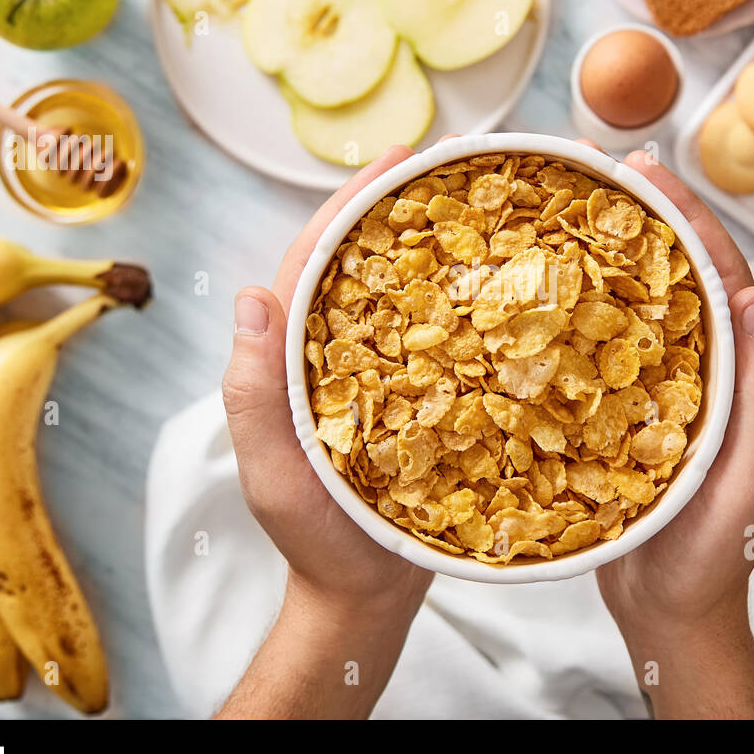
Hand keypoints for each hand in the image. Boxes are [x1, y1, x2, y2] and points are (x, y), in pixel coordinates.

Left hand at [218, 146, 431, 717]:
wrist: (368, 595)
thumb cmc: (317, 542)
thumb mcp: (274, 474)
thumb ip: (254, 394)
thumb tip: (247, 297)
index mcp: (297, 357)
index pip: (316, 260)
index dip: (350, 204)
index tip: (395, 158)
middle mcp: (339, 353)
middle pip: (365, 261)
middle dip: (401, 204)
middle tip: (455, 158)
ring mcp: (383, 372)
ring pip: (407, 290)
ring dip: (438, 240)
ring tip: (488, 198)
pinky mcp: (421, 395)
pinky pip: (442, 333)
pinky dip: (466, 297)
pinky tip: (506, 277)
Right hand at [595, 150, 753, 717]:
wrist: (670, 612)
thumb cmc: (715, 556)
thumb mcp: (752, 477)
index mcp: (738, 376)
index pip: (722, 277)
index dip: (691, 219)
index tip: (652, 171)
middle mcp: (699, 372)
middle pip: (676, 277)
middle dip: (644, 217)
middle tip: (598, 166)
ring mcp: (656, 392)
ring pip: (635, 306)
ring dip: (606, 254)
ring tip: (564, 207)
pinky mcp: (617, 415)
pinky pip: (599, 351)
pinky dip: (576, 312)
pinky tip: (541, 290)